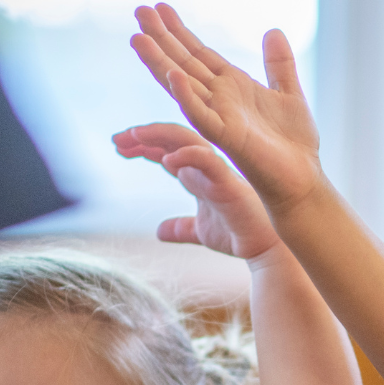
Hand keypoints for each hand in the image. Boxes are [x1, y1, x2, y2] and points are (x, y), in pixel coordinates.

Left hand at [114, 121, 282, 262]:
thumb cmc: (238, 236)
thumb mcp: (200, 231)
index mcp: (198, 174)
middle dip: (143, 135)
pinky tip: (166, 161)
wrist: (266, 250)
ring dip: (157, 134)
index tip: (118, 146)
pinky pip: (206, 160)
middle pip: (171, 138)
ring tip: (133, 136)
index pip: (166, 150)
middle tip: (117, 139)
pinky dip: (186, 156)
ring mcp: (217, 171)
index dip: (142, 146)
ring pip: (186, 139)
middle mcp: (206, 166)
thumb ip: (180, 227)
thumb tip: (160, 231)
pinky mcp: (227, 182)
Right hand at [130, 4, 321, 211]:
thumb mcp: (289, 93)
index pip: (199, 54)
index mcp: (232, 87)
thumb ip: (279, 64)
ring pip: (183, 86)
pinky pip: (202, 116)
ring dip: (160, 62)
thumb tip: (273, 30)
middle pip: (184, 63)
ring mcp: (220, 118)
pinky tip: (174, 76)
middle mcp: (220, 101)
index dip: (179, 31)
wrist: (304, 179)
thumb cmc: (295, 144)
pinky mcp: (228, 138)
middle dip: (161, 38)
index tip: (159, 8)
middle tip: (139, 11)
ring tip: (139, 39)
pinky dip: (187, 96)